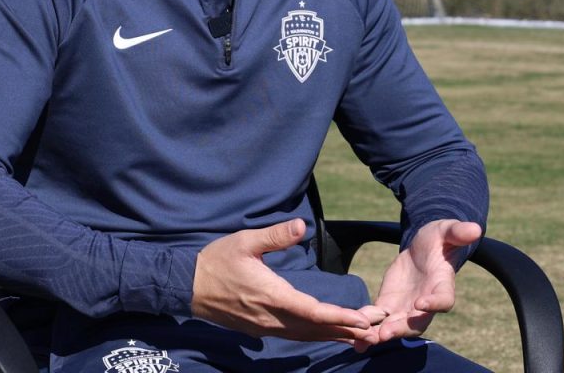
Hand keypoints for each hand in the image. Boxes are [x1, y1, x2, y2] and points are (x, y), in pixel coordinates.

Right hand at [192, 218, 380, 344]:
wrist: (187, 286)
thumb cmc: (217, 260)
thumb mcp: (244, 241)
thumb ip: (274, 236)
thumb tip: (300, 226)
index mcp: (270, 295)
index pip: (311, 311)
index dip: (339, 316)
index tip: (362, 319)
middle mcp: (271, 317)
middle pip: (315, 328)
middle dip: (346, 329)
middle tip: (375, 328)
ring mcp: (265, 327)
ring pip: (306, 335)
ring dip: (333, 335)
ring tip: (360, 335)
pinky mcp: (261, 329)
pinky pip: (295, 336)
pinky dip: (315, 336)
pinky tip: (329, 335)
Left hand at [359, 219, 482, 349]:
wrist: (422, 248)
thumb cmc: (438, 238)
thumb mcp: (447, 230)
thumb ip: (459, 232)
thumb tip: (476, 229)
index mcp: (443, 286)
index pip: (443, 300)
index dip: (434, 304)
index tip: (422, 304)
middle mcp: (426, 303)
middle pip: (417, 322)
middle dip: (401, 328)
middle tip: (385, 333)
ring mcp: (407, 307)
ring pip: (396, 326)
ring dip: (381, 334)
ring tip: (365, 341)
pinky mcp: (389, 305)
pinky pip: (379, 319)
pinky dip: (368, 326)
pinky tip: (354, 336)